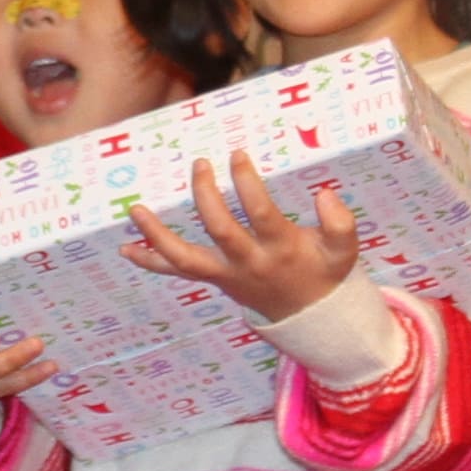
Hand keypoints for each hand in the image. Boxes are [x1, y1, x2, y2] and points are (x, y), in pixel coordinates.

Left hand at [125, 154, 359, 324]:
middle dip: (205, 196)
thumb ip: (341, 224)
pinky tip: (126, 249)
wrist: (309, 315)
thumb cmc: (323, 272)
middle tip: (199, 164)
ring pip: (185, 258)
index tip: (237, 155)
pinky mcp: (213, 278)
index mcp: (280, 248)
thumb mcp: (343, 251)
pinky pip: (177, 272)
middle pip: (219, 230)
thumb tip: (325, 195)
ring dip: (157, 236)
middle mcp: (248, 262)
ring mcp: (226, 273)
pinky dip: (151, 262)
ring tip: (136, 210)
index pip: (259, 213)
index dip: (247, 183)